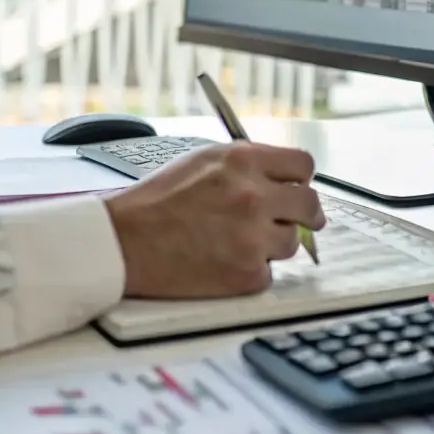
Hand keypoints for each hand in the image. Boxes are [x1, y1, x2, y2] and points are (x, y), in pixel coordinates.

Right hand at [102, 141, 325, 298]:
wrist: (124, 242)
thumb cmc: (156, 202)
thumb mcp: (203, 160)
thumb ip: (248, 164)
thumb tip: (283, 176)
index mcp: (244, 161)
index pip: (303, 165)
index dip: (301, 179)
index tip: (297, 188)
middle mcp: (254, 196)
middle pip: (309, 204)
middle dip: (304, 213)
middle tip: (297, 220)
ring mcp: (253, 237)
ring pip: (291, 242)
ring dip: (272, 243)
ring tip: (237, 241)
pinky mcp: (246, 274)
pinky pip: (268, 272)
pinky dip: (251, 270)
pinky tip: (224, 262)